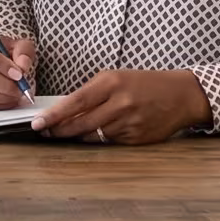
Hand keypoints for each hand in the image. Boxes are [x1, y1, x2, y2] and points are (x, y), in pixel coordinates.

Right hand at [0, 26, 36, 110]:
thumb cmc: (0, 52)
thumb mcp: (17, 45)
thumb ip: (23, 51)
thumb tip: (22, 65)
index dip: (0, 65)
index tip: (17, 74)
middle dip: (5, 85)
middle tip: (20, 88)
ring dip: (1, 97)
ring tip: (14, 94)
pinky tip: (5, 99)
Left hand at [34, 69, 212, 145]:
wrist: (182, 95)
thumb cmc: (144, 83)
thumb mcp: (116, 78)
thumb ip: (91, 92)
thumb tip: (64, 110)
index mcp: (112, 83)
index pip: (75, 102)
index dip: (54, 116)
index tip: (37, 123)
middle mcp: (120, 104)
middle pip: (81, 124)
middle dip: (60, 131)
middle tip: (45, 133)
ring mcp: (130, 123)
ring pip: (94, 136)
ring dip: (78, 137)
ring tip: (67, 134)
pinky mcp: (137, 139)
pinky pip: (110, 143)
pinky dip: (101, 139)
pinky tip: (98, 134)